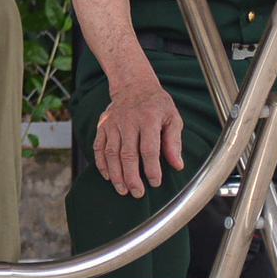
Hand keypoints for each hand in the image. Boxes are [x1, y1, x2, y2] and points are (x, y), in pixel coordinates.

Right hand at [93, 80, 184, 197]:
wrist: (133, 84)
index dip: (152, 168)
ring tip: (122, 190)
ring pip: (111, 153)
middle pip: (128, 154)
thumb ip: (174, 141)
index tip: (155, 182)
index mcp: (149, 118)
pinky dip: (101, 164)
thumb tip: (177, 165)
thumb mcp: (172, 117)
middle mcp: (128, 121)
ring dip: (116, 174)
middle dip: (132, 177)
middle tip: (137, 193)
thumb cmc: (156, 104)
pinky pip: (99, 147)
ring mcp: (113, 123)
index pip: (149, 148)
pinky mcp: (102, 125)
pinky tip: (108, 176)